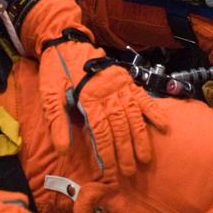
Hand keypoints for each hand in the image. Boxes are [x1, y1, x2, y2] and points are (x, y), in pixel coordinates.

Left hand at [39, 39, 167, 179]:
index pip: (101, 132)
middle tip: (129, 172)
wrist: (65, 41)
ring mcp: (120, 85)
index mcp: (88, 98)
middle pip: (119, 127)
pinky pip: (143, 97)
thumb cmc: (56, 70)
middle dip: (125, 151)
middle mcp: (108, 93)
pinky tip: (163, 126)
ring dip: (140, 138)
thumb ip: (57, 123)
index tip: (110, 171)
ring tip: (145, 158)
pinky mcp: (127, 79)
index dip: (106, 153)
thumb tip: (63, 151)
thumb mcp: (49, 95)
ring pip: (134, 116)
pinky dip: (155, 111)